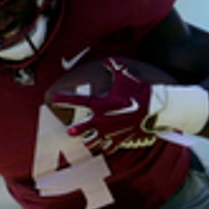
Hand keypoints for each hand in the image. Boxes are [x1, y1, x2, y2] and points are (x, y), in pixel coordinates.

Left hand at [48, 57, 166, 154]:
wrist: (156, 108)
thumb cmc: (139, 90)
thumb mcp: (125, 75)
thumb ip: (114, 67)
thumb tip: (108, 60)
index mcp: (100, 104)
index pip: (78, 101)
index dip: (64, 98)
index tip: (53, 97)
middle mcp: (102, 120)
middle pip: (82, 129)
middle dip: (76, 130)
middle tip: (69, 131)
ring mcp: (111, 132)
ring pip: (95, 142)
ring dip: (90, 142)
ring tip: (87, 144)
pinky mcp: (120, 139)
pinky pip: (110, 147)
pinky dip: (108, 147)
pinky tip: (106, 148)